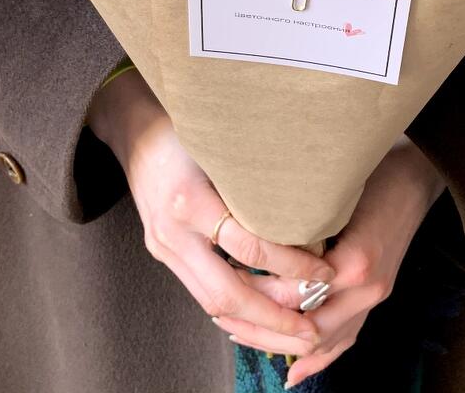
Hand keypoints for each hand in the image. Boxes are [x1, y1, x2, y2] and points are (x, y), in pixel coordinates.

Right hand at [88, 69, 334, 355]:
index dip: (291, 265)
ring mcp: (164, 247)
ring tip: (294, 334)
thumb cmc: (190, 129)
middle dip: (273, 319)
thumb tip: (315, 206)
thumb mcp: (223, 145)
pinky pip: (202, 293)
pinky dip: (235, 309)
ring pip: (212, 305)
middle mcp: (172, 232)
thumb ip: (257, 177)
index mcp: (190, 200)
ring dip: (255, 325)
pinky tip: (263, 315)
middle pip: (227, 294)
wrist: (138, 133)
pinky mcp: (164, 253)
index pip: (248, 248)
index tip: (325, 272)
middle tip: (313, 332)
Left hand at [226, 137, 445, 386]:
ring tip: (241, 334)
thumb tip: (251, 238)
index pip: (296, 295)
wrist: (414, 178)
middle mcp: (366, 289)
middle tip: (222, 313)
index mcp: (355, 263)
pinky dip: (318, 358)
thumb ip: (301, 225)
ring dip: (282, 343)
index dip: (258, 291)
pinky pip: (346, 339)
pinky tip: (292, 371)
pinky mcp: (376, 299)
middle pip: (308, 328)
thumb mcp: (333, 196)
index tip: (227, 278)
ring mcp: (374, 299)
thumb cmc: (371, 177)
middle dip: (262, 325)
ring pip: (325, 342)